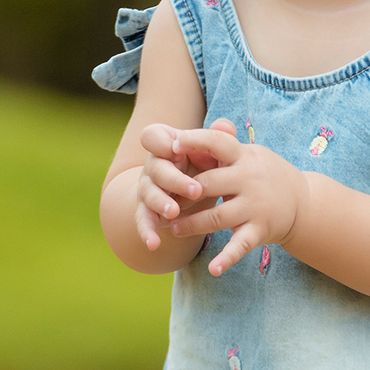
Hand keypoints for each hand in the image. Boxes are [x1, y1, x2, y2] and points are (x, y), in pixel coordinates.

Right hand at [135, 118, 234, 251]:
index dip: (161, 142)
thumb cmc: (204, 165)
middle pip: (156, 168)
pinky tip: (153, 244)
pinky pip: (144, 221)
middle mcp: (153, 166)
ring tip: (174, 212)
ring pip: (148, 194)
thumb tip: (225, 125)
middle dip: (174, 179)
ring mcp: (148, 189)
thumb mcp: (212, 153)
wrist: (192, 192)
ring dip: (161, 203)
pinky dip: (147, 232)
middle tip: (196, 190)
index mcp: (166, 146)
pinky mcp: (147, 212)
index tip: (177, 147)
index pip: (152, 136)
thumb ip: (217, 139)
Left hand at [167, 125, 307, 275]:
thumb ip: (221, 144)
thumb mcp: (249, 154)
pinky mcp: (259, 230)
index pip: (218, 143)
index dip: (195, 141)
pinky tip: (213, 269)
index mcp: (244, 157)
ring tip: (172, 228)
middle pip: (207, 185)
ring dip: (190, 224)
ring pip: (216, 218)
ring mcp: (255, 207)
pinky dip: (227, 259)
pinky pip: (241, 246)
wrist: (303, 202)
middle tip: (161, 201)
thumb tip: (186, 133)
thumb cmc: (265, 174)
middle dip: (181, 194)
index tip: (173, 145)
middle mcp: (250, 180)